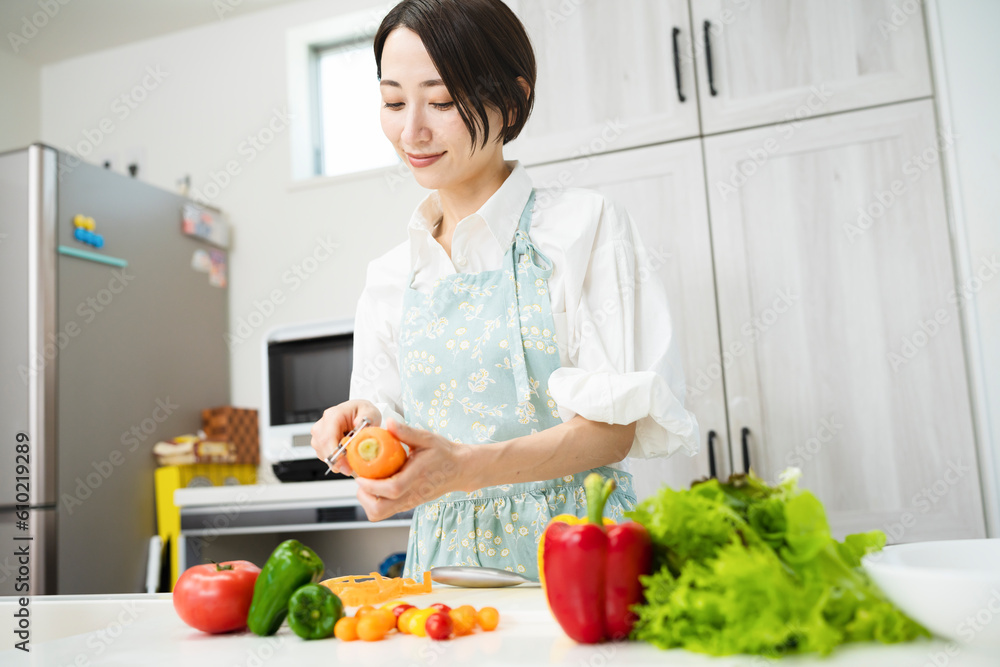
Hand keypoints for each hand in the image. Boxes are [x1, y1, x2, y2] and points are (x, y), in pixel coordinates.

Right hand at [309, 399, 381, 476]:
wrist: (359, 413)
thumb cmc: (362, 411)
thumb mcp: (370, 412)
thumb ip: (366, 417)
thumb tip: (358, 424)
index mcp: (333, 415)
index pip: (328, 436)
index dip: (335, 453)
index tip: (344, 465)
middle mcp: (323, 424)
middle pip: (322, 447)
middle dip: (336, 461)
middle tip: (350, 469)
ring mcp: (320, 434)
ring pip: (322, 453)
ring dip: (336, 461)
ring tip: (351, 460)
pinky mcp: (321, 442)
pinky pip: (325, 456)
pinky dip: (336, 460)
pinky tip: (346, 457)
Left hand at [354, 419, 472, 521]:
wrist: (460, 469)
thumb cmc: (444, 453)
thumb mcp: (427, 438)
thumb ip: (406, 431)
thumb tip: (388, 422)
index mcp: (416, 476)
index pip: (392, 489)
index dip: (371, 486)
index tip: (360, 476)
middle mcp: (412, 494)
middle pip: (380, 510)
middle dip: (364, 498)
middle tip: (362, 480)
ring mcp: (410, 502)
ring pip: (381, 513)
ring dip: (369, 500)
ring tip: (369, 482)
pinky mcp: (409, 504)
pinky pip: (387, 510)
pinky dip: (377, 500)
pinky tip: (380, 483)